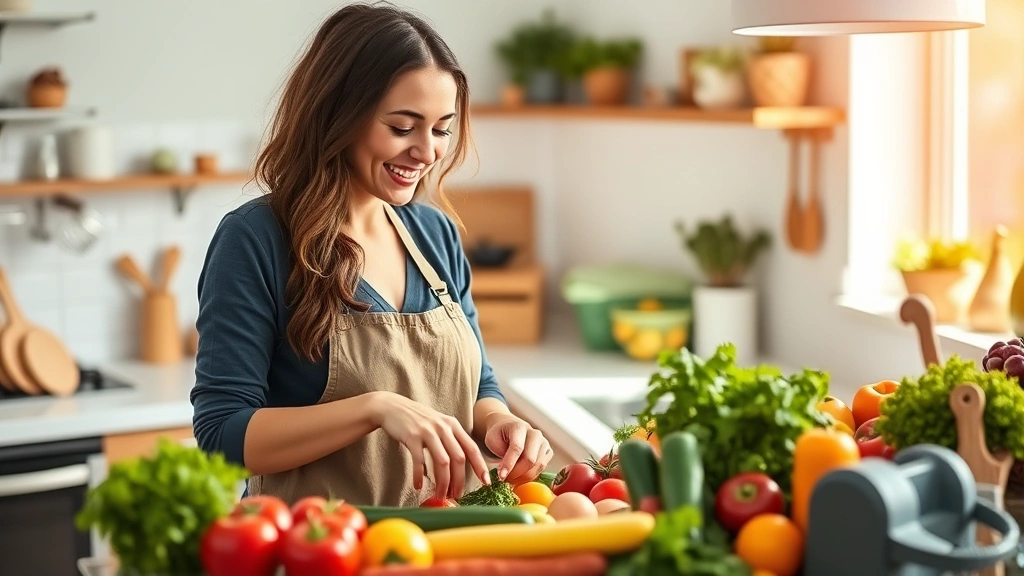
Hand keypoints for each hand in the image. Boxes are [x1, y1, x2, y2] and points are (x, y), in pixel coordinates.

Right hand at [369, 392, 490, 500]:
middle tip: (457, 496)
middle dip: (459, 480)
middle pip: (458, 458)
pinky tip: (418, 486)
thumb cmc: (417, 420)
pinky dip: (419, 476)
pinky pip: (419, 461)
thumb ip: (450, 440)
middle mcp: (443, 427)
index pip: (472, 448)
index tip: (486, 482)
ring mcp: (428, 431)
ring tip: (440, 495)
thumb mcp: (438, 424)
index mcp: (452, 425)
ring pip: (442, 462)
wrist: (392, 406)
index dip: (480, 466)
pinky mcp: (412, 436)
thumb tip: (459, 469)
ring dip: (443, 483)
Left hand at [484, 414, 552, 484]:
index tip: (501, 476)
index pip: (517, 448)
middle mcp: (535, 433)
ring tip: (511, 478)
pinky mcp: (548, 452)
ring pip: (538, 465)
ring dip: (524, 476)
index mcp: (519, 427)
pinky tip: (520, 476)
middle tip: (505, 479)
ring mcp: (543, 442)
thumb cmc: (500, 435)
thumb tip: (504, 473)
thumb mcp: (493, 440)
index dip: (509, 464)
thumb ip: (499, 453)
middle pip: (530, 459)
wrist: (508, 428)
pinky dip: (531, 475)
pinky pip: (542, 468)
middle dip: (517, 473)